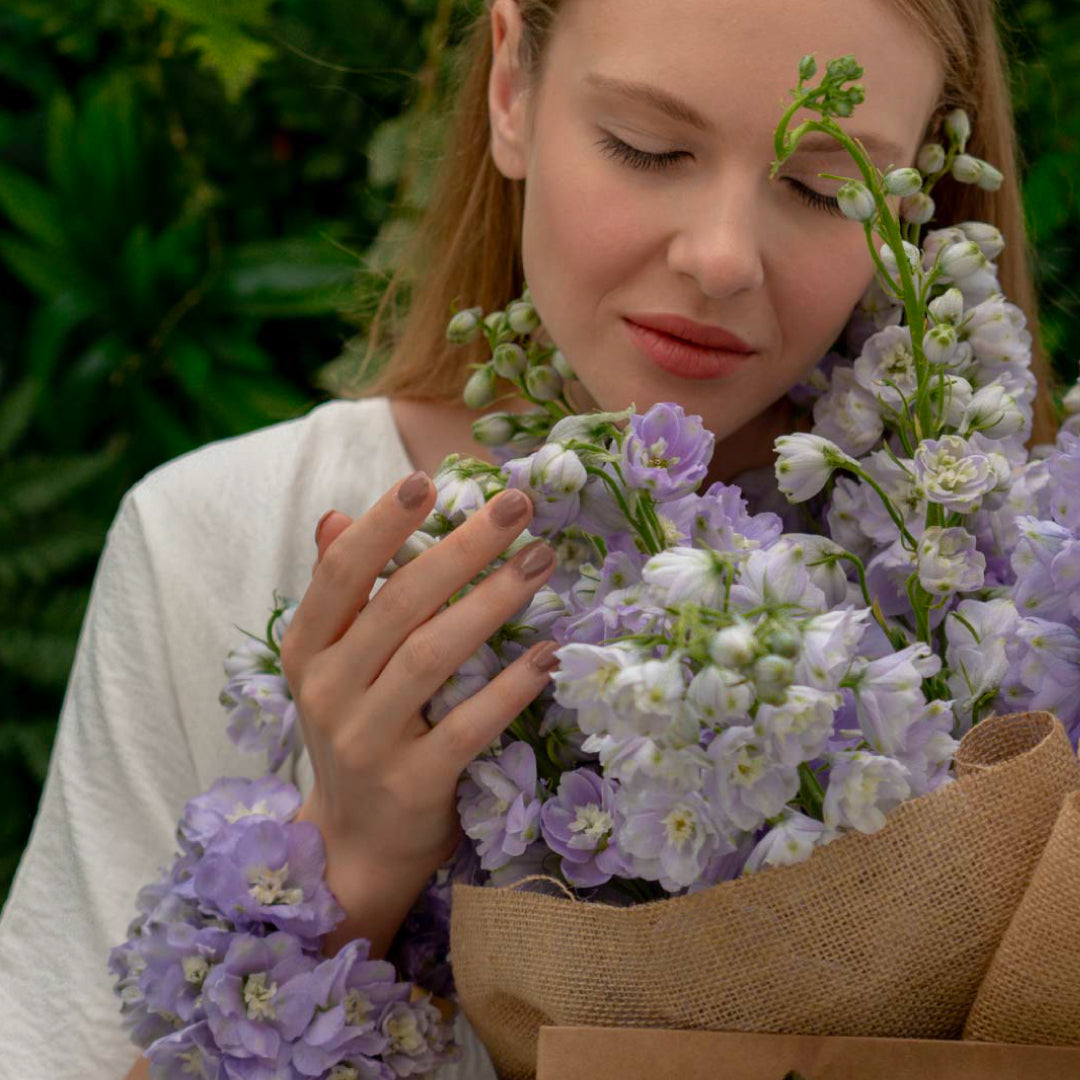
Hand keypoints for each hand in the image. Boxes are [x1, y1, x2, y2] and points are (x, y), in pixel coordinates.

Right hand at [280, 472, 558, 956]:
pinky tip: (547, 654)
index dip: (382, 526)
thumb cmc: (356, 732)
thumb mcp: (331, 664)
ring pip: (431, 658)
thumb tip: (338, 515)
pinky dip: (508, 688)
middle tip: (517, 506)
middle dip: (460, 549)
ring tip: (540, 562)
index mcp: (306, 651)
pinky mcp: (411, 785)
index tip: (427, 480)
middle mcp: (326, 692)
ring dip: (491, 603)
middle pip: (397, 606)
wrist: (352, 846)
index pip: (340, 575)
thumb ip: (339, 592)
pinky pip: (465, 728)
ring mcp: (365, 742)